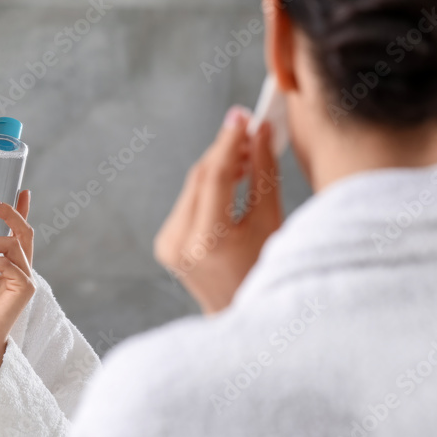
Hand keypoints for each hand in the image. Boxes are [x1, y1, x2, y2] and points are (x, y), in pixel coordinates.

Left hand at [0, 191, 35, 347]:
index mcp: (9, 263)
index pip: (19, 232)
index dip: (22, 211)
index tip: (22, 191)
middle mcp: (22, 268)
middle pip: (24, 232)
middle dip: (10, 213)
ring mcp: (25, 278)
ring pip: (13, 245)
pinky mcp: (24, 288)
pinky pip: (8, 265)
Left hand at [153, 107, 282, 314]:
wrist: (242, 321)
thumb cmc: (267, 276)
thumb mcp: (272, 224)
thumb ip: (264, 175)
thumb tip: (260, 131)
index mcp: (209, 241)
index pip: (215, 175)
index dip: (229, 141)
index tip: (243, 116)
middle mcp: (180, 243)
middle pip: (200, 178)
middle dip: (225, 151)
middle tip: (250, 128)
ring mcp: (167, 245)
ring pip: (193, 188)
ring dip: (218, 167)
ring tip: (248, 153)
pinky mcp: (165, 245)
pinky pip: (188, 203)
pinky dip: (209, 188)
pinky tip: (232, 179)